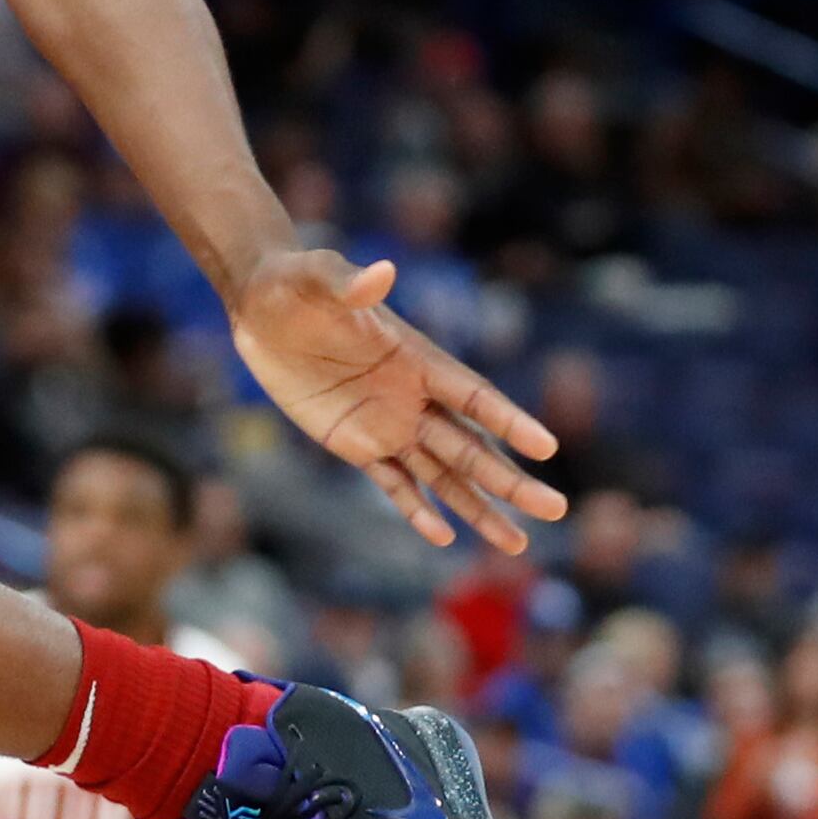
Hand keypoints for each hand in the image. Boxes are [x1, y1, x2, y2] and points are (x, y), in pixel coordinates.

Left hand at [230, 249, 563, 553]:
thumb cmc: (293, 284)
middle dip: (510, 479)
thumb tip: (381, 272)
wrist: (260, 307)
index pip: (473, 396)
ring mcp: (387, 423)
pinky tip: (445, 539)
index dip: (508, 421)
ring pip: (444, 474)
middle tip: (557, 509)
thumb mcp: (315, 278)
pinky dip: (417, 510)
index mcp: (417, 358)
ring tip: (517, 546)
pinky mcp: (355, 442)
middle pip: (471, 447)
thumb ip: (349, 282)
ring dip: (479, 507)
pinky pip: (393, 483)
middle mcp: (413, 397)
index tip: (547, 448)